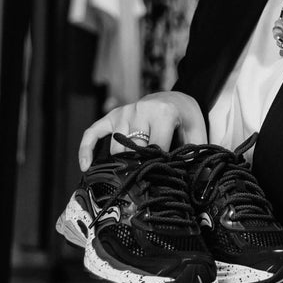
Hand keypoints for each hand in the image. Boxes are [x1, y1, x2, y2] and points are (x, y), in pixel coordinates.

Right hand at [79, 92, 207, 170]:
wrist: (176, 97)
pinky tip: (85, 166)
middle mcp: (140, 110)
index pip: (155, 148)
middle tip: (142, 185)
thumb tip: (194, 176)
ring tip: (124, 180)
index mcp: (163, 113)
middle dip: (138, 168)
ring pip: (116, 148)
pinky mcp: (113, 115)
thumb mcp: (197, 131)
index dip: (158, 166)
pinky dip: (86, 148)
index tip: (160, 179)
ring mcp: (124, 113)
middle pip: (133, 150)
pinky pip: (93, 132)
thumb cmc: (186, 117)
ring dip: (120, 164)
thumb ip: (195, 152)